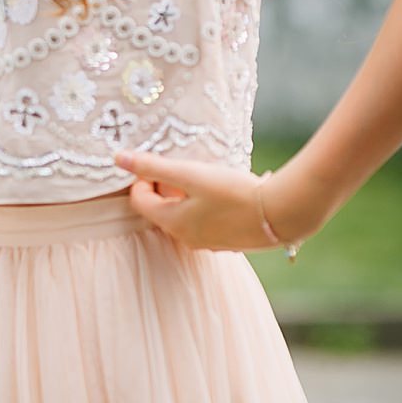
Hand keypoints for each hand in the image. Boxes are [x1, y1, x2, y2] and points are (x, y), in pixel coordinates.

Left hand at [114, 150, 324, 250]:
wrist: (284, 212)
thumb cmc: (234, 191)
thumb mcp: (189, 173)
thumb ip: (152, 166)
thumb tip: (117, 158)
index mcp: (172, 223)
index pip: (139, 201)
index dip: (142, 179)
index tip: (158, 163)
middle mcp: (187, 239)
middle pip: (161, 210)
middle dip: (164, 187)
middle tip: (180, 168)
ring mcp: (210, 244)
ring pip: (185, 216)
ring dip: (186, 196)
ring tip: (202, 177)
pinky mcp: (230, 242)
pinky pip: (206, 222)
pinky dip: (205, 206)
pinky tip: (223, 191)